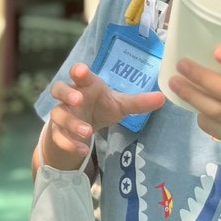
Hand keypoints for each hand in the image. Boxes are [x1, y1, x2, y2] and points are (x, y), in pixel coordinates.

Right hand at [46, 63, 165, 167]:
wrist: (82, 127)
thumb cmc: (101, 107)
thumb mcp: (120, 105)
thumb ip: (138, 102)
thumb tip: (162, 98)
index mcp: (85, 85)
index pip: (79, 74)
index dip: (79, 71)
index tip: (81, 71)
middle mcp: (71, 97)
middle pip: (59, 89)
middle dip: (67, 93)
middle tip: (78, 100)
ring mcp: (62, 114)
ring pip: (58, 115)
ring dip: (71, 123)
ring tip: (87, 131)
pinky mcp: (58, 131)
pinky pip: (59, 137)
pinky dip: (70, 143)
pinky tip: (84, 150)